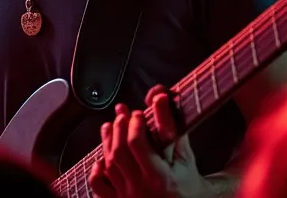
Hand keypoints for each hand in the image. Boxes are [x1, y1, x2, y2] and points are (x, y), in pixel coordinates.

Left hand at [89, 86, 205, 197]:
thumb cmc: (189, 190)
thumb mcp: (188, 163)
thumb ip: (177, 134)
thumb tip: (163, 99)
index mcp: (160, 178)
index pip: (137, 145)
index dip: (134, 124)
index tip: (139, 113)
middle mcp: (140, 188)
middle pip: (119, 152)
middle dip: (119, 127)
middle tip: (124, 113)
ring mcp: (127, 197)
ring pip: (108, 164)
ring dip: (107, 140)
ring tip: (111, 124)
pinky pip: (99, 186)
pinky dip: (97, 170)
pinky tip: (102, 157)